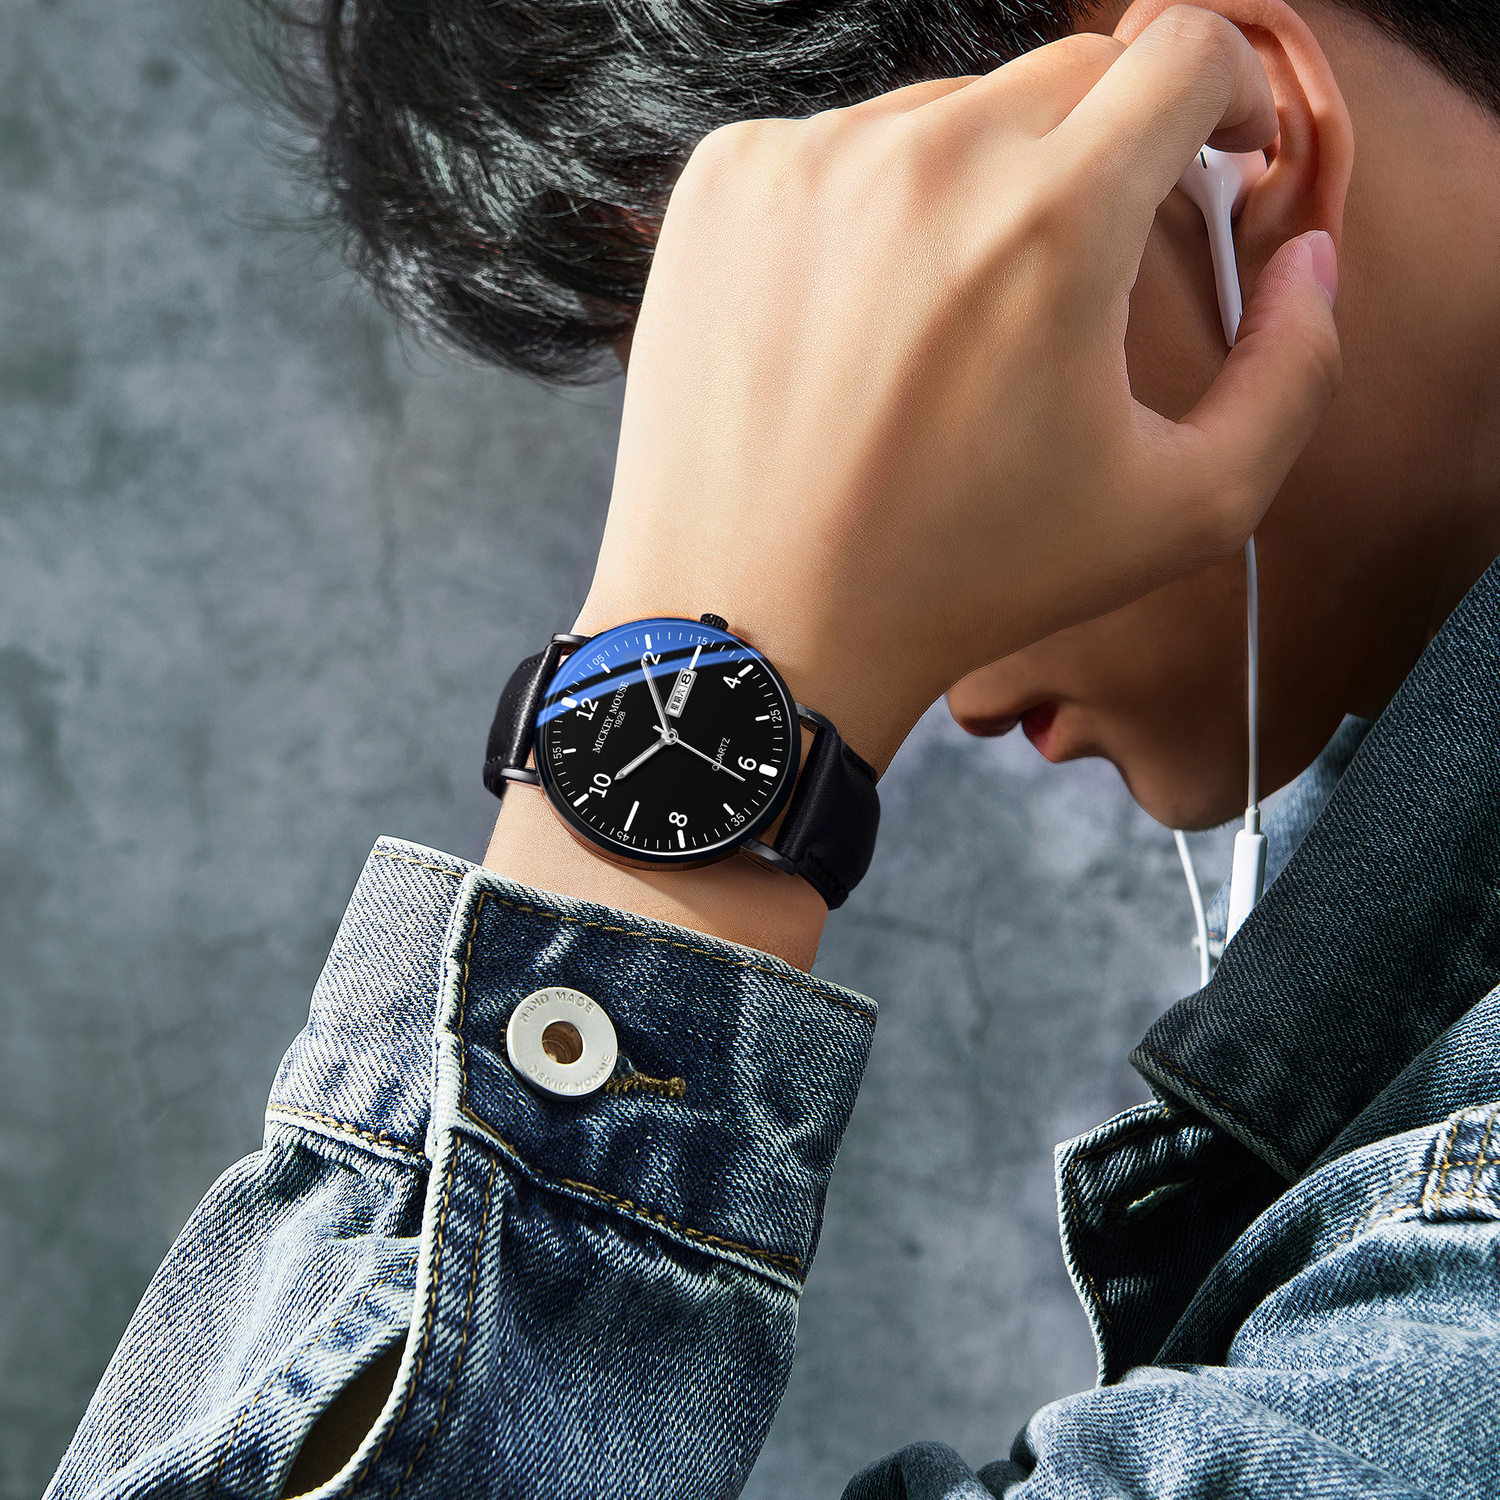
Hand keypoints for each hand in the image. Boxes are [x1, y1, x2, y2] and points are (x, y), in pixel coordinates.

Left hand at [576, 2, 1340, 773]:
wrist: (763, 623)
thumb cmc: (965, 579)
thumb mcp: (1181, 511)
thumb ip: (1291, 371)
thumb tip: (1305, 259)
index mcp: (1055, 220)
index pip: (1187, 50)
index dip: (1229, 95)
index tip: (1216, 154)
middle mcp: (927, 159)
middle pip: (1067, 78)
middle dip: (1102, 156)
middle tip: (1076, 275)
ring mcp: (810, 162)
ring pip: (947, 116)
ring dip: (978, 190)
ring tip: (948, 328)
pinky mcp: (727, 184)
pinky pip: (839, 151)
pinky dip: (869, 212)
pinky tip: (858, 323)